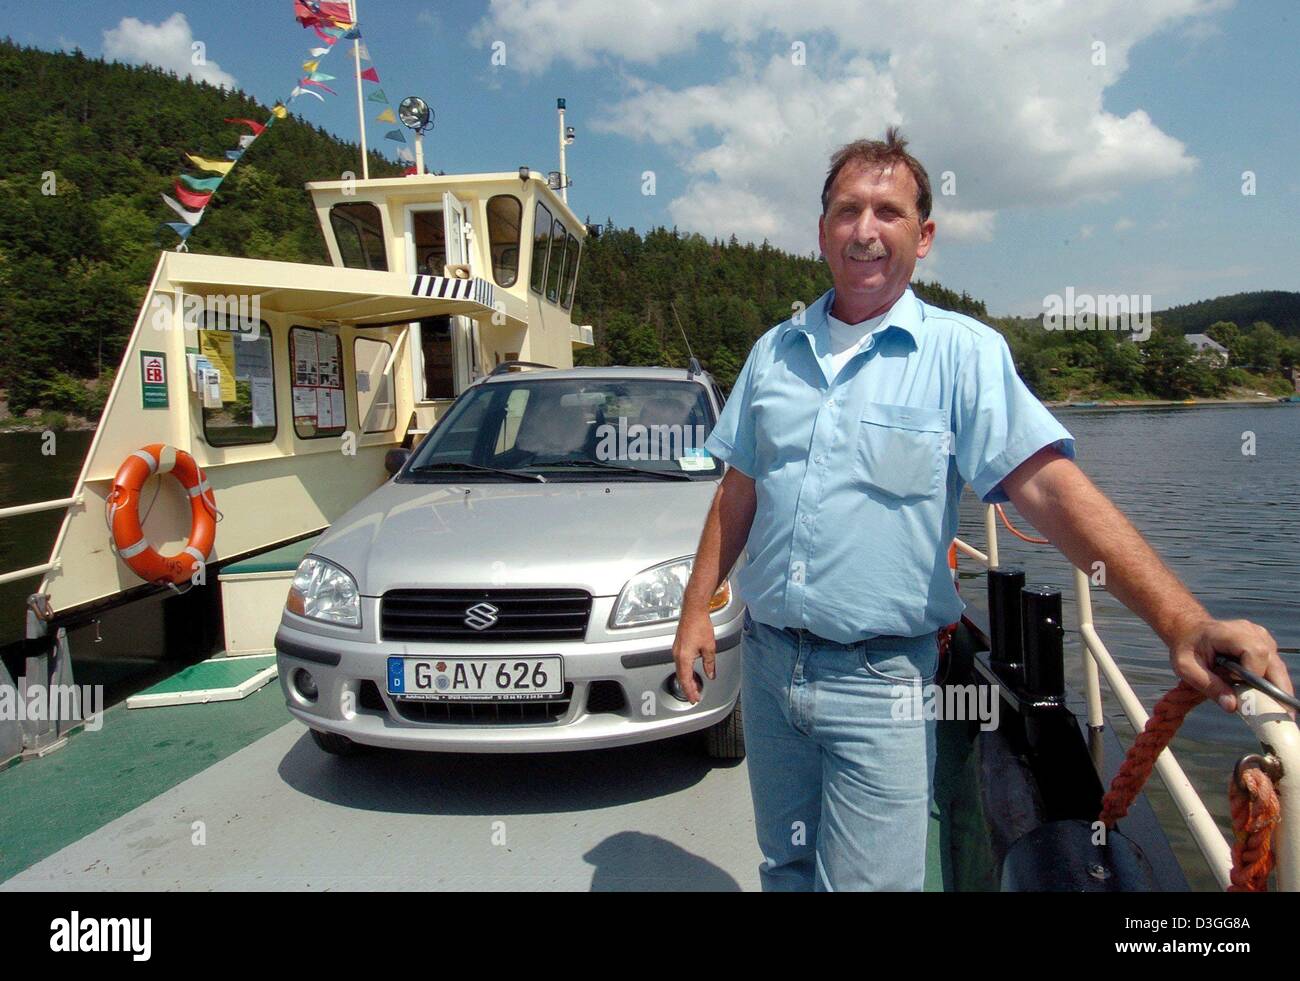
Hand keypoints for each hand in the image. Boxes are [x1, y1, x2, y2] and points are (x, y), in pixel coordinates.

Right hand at [672, 604, 716, 703]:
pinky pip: (680, 663)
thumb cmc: (700, 625)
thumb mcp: (709, 647)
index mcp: (684, 658)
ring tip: (695, 687)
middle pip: (681, 677)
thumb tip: (711, 674)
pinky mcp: (678, 646)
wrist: (693, 611)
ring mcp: (676, 650)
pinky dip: (685, 671)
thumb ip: (709, 663)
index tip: (695, 698)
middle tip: (694, 697)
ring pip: (680, 670)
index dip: (691, 691)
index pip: (686, 680)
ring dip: (687, 680)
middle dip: (688, 688)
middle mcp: (677, 655)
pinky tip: (691, 673)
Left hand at [1168, 616, 1293, 714]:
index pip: (1255, 652)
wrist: (1190, 631)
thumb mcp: (1186, 668)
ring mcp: (1261, 638)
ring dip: (1278, 689)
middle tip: (1283, 715)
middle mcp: (1251, 632)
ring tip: (1278, 712)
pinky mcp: (1265, 646)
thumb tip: (1232, 706)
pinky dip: (1273, 684)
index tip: (1243, 689)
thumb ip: (1208, 685)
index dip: (1254, 673)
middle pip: (1274, 662)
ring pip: (1277, 667)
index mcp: (1229, 633)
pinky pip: (1274, 668)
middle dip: (1278, 689)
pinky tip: (1269, 700)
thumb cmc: (1186, 648)